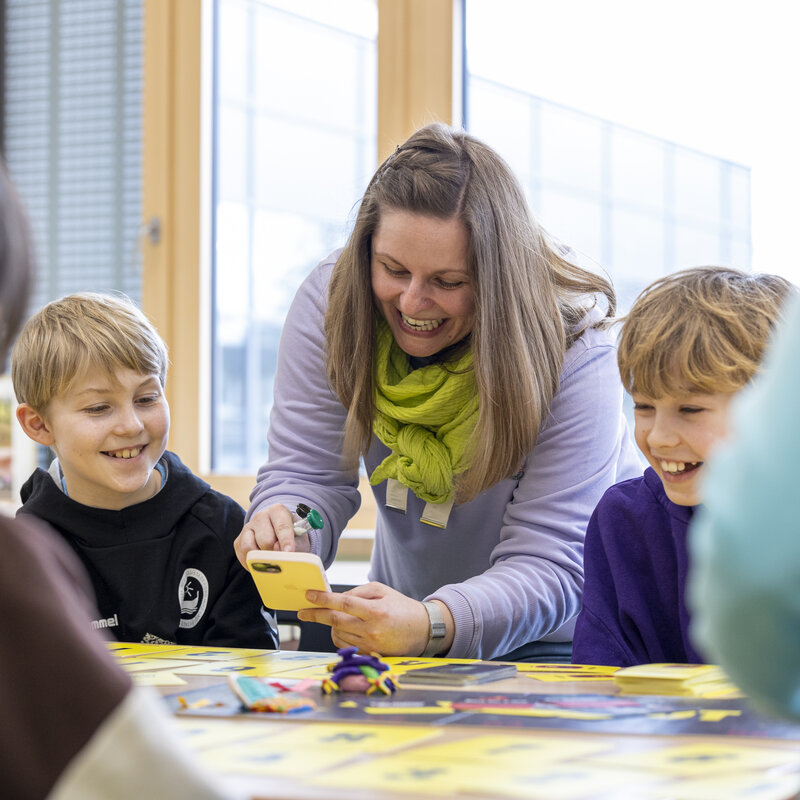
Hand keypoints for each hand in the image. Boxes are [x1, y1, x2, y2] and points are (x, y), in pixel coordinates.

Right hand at [234, 504, 309, 568]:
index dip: (286, 541)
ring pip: (251, 547)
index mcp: (278, 511)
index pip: (282, 526)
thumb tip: (281, 552)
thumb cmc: (292, 538)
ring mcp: (248, 527)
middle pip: (266, 540)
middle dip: (274, 552)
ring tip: (271, 558)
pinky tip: (262, 561)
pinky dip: (253, 562)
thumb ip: (296, 545)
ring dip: (262, 557)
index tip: (289, 552)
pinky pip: (244, 555)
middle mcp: (261, 516)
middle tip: (281, 556)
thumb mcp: (300, 539)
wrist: (280, 537)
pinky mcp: (238, 541)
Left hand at [297, 582, 450, 655]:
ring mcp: (370, 646)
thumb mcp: (382, 591)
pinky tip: (344, 628)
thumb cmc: (401, 607)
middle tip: (303, 611)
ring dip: (330, 625)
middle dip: (316, 615)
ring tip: (335, 616)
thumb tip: (335, 599)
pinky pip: (344, 645)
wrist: (423, 631)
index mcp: (376, 611)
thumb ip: (357, 593)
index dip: (323, 600)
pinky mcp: (368, 656)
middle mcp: (372, 631)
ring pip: (337, 634)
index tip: (309, 595)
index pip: (343, 604)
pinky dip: (339, 635)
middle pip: (335, 622)